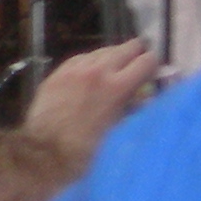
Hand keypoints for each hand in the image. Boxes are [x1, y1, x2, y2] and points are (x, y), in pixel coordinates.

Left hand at [22, 40, 158, 164]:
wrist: (46, 152)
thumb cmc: (88, 150)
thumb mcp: (120, 130)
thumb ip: (136, 108)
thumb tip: (148, 96)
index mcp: (117, 86)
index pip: (147, 61)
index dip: (154, 66)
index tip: (154, 72)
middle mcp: (98, 70)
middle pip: (126, 48)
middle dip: (136, 55)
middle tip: (138, 65)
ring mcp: (75, 69)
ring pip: (103, 51)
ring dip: (112, 58)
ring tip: (114, 71)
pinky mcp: (58, 72)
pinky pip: (81, 59)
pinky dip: (91, 63)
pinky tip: (91, 74)